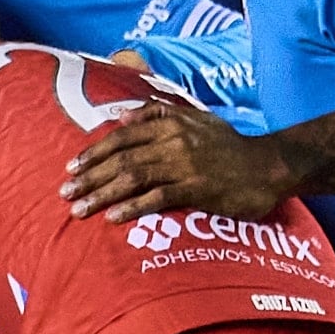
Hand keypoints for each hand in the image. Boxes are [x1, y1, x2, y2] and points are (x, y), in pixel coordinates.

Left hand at [64, 105, 300, 222]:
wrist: (268, 166)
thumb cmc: (229, 146)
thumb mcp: (195, 120)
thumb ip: (157, 114)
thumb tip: (120, 117)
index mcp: (170, 123)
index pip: (121, 136)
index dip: (93, 152)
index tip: (71, 168)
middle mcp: (173, 141)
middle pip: (121, 158)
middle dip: (89, 177)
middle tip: (65, 193)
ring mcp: (185, 165)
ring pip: (133, 178)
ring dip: (102, 195)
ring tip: (79, 209)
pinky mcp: (197, 189)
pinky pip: (158, 198)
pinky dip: (132, 208)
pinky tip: (113, 218)